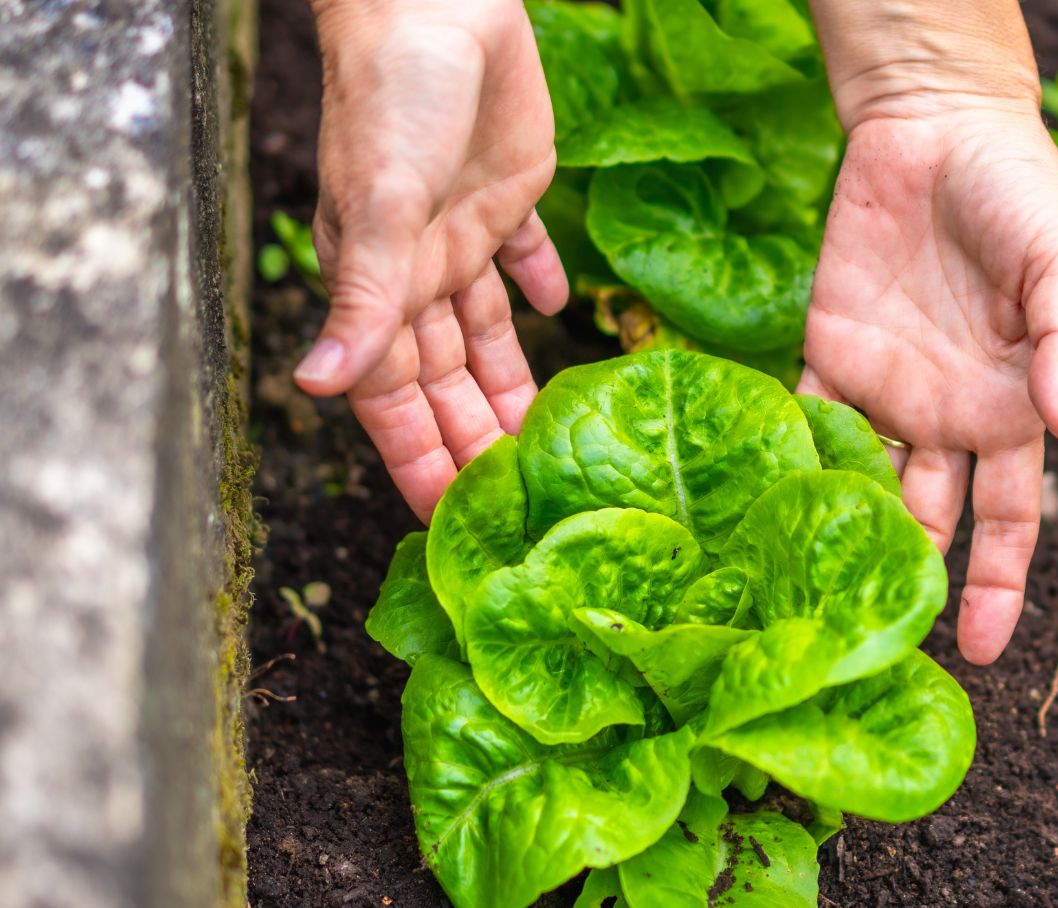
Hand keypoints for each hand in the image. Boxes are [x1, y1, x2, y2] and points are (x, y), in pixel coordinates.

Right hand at [295, 0, 567, 519]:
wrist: (437, 4)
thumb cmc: (393, 101)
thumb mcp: (382, 209)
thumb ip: (363, 301)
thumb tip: (314, 386)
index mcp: (381, 284)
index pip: (396, 397)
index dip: (418, 459)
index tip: (442, 523)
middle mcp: (419, 271)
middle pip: (449, 379)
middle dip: (473, 442)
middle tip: (513, 507)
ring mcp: (464, 234)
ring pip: (488, 335)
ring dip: (513, 387)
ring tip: (547, 445)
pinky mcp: (509, 194)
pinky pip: (526, 257)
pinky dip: (543, 288)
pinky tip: (561, 317)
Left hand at [799, 104, 1057, 663]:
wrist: (936, 126)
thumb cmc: (1019, 194)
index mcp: (1009, 412)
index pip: (1006, 522)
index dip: (998, 589)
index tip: (985, 656)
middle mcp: (946, 419)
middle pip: (930, 526)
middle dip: (910, 590)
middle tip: (880, 655)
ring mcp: (884, 393)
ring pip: (862, 489)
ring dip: (844, 541)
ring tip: (817, 605)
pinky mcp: (826, 355)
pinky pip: (805, 424)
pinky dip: (789, 466)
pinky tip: (769, 520)